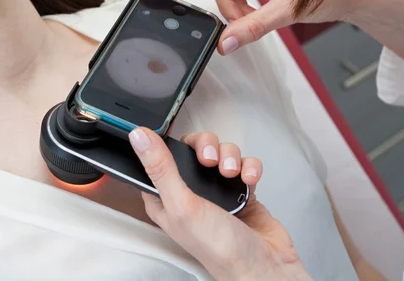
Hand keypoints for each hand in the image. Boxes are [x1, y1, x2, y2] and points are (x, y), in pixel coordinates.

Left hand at [128, 128, 311, 280]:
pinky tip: (247, 180)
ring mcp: (215, 190)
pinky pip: (243, 163)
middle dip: (206, 146)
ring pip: (220, 152)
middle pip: (193, 148)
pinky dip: (248, 167)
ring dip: (229, 156)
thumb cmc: (218, 249)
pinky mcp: (238, 190)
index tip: (177, 140)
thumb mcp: (181, 205)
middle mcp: (188, 192)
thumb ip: (160, 168)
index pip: (157, 157)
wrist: (263, 266)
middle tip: (210, 160)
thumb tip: (140, 138)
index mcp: (165, 197)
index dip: (166, 143)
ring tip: (231, 173)